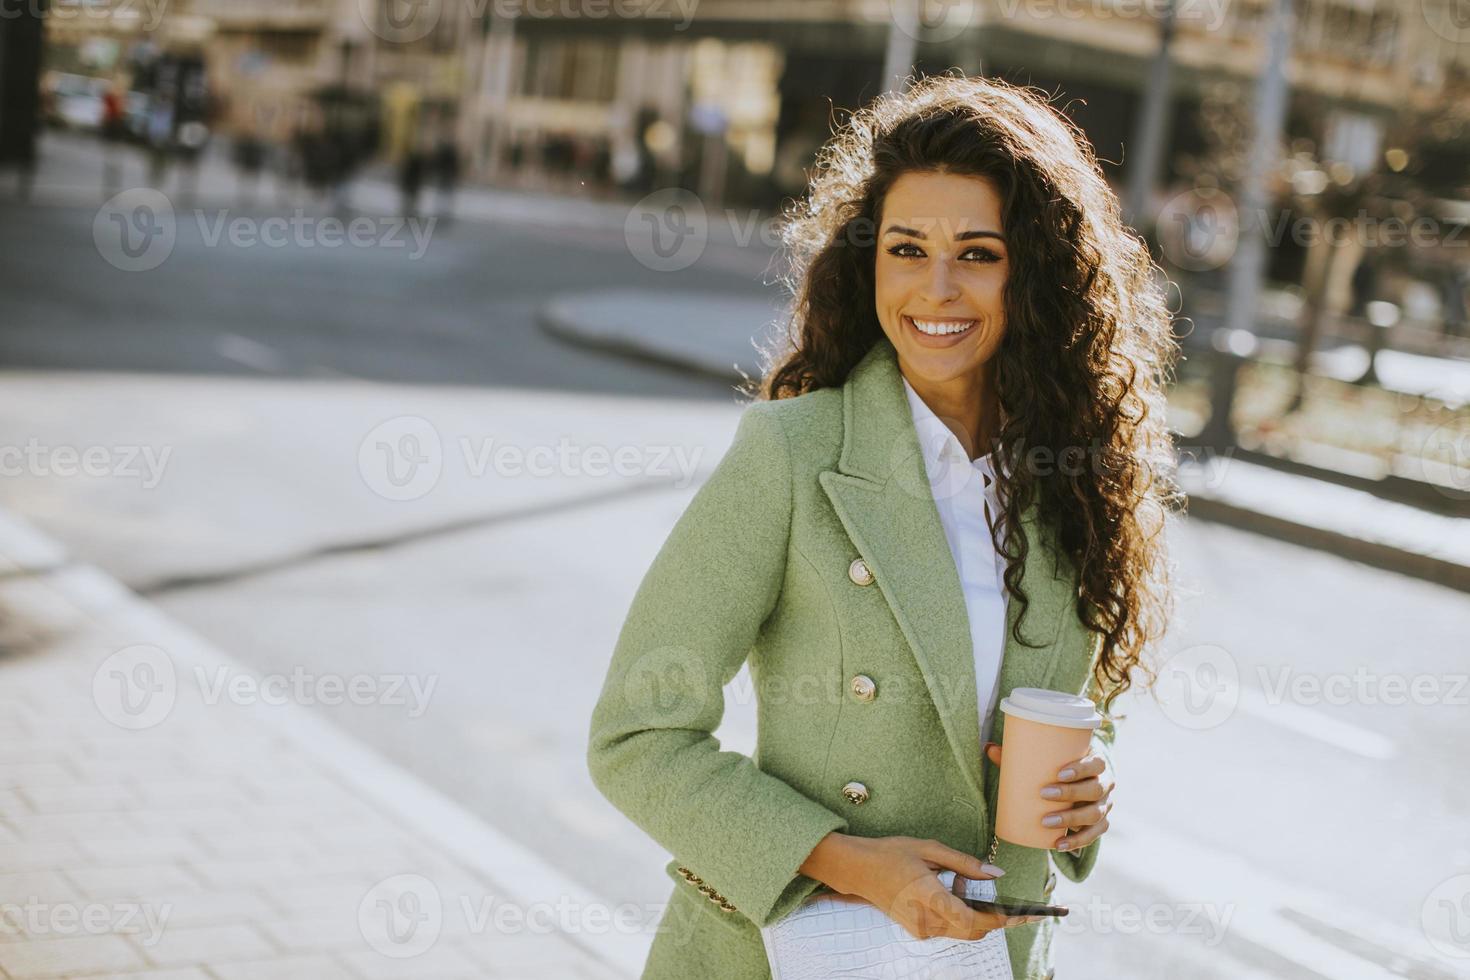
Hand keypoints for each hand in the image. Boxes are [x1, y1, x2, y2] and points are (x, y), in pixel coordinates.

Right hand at [799, 833, 1049, 940]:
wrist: (857, 870)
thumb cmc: (891, 854)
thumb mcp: (928, 848)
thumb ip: (964, 862)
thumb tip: (996, 872)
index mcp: (928, 896)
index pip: (971, 920)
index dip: (998, 919)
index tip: (1021, 912)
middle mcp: (925, 920)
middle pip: (973, 931)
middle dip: (997, 921)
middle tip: (1019, 908)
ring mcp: (920, 929)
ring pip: (963, 932)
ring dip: (978, 917)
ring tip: (978, 891)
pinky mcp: (918, 931)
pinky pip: (949, 929)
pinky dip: (961, 917)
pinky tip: (959, 895)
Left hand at [984, 742, 1113, 850]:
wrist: (1081, 783)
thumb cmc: (1060, 767)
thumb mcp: (1046, 760)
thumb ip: (1020, 755)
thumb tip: (989, 748)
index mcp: (1096, 763)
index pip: (1096, 763)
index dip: (1082, 768)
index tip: (1059, 773)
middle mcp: (1105, 784)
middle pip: (1095, 789)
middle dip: (1070, 793)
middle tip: (1044, 794)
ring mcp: (1104, 805)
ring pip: (1094, 814)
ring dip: (1071, 819)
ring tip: (1046, 822)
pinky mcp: (1100, 824)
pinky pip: (1093, 835)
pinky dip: (1077, 842)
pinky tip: (1059, 845)